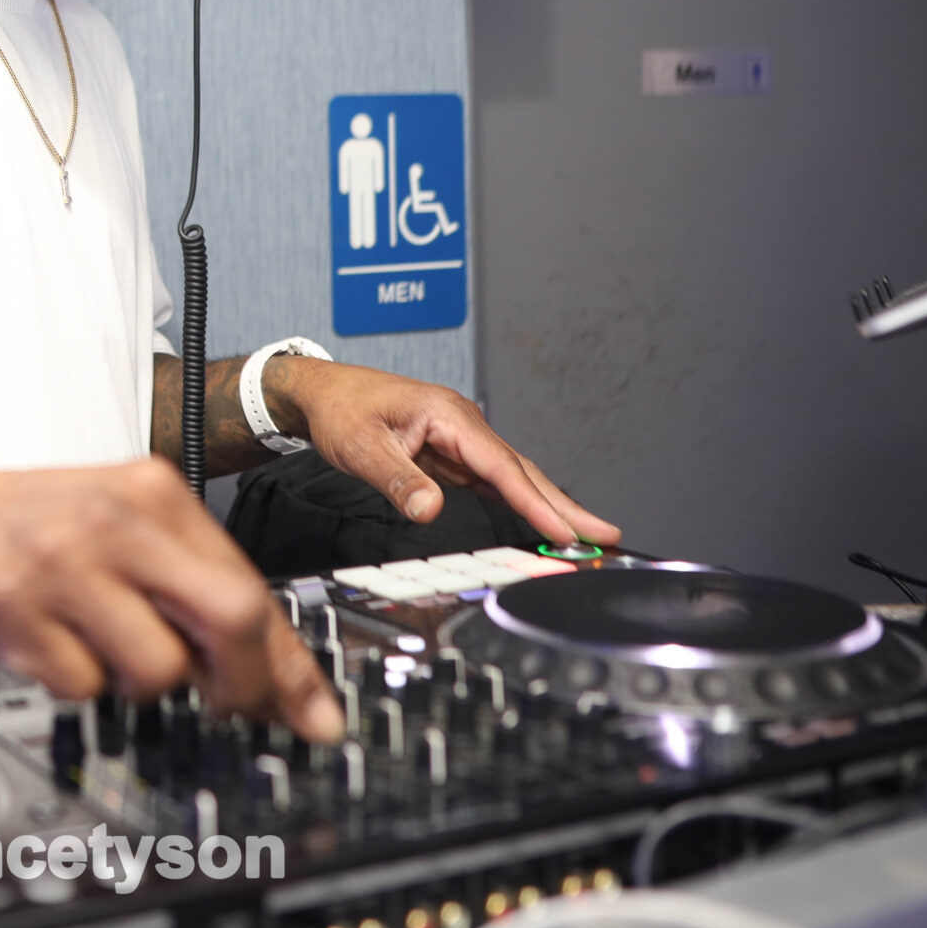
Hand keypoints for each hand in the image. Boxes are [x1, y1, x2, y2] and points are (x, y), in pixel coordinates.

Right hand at [0, 457, 343, 741]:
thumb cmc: (41, 525)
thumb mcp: (129, 528)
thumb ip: (200, 588)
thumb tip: (281, 682)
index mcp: (154, 493)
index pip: (252, 588)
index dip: (289, 666)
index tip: (311, 714)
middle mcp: (114, 523)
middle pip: (231, 619)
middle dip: (244, 684)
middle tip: (230, 706)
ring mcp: (64, 567)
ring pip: (159, 669)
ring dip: (145, 684)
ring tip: (111, 650)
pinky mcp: (16, 612)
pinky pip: (85, 687)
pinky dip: (81, 685)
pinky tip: (59, 648)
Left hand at [268, 359, 620, 549]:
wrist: (322, 391)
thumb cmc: (341, 409)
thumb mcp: (361, 447)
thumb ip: (398, 479)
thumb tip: (429, 509)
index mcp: (449, 416)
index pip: (502, 467)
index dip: (536, 503)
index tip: (566, 533)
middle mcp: (463, 425)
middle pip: (522, 471)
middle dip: (564, 505)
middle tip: (605, 536)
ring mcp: (460, 439)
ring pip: (512, 476)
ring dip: (548, 505)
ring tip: (584, 534)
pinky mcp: (452, 453)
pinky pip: (494, 480)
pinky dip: (520, 501)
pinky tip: (538, 520)